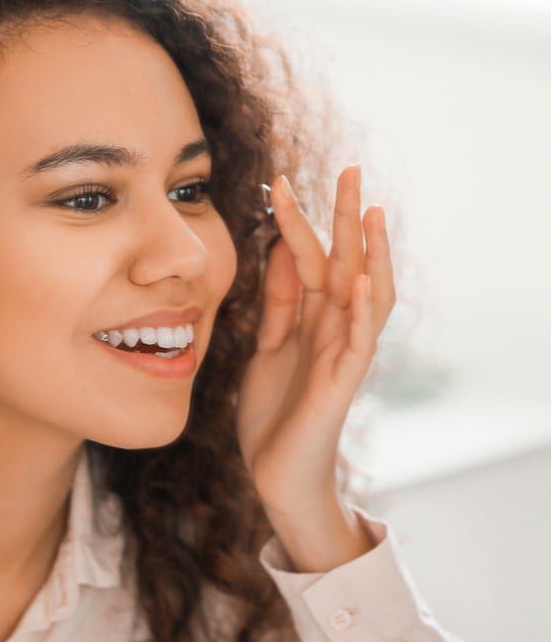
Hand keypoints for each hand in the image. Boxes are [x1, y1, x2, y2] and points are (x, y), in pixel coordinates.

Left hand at [236, 164, 395, 517]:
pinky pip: (360, 342)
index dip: (296, 221)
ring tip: (371, 211)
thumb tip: (281, 249)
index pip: (310, 257)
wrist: (276, 473)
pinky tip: (363, 278)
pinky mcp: (343, 383)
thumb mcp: (269, 344)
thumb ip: (279, 301)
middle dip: (347, 217)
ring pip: (368, 294)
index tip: (279, 182)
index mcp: (312, 318)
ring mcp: (342, 353)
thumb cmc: (275, 411)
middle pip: (346, 262)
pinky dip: (364, 309)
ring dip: (371, 253)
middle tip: (351, 169)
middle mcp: (334, 328)